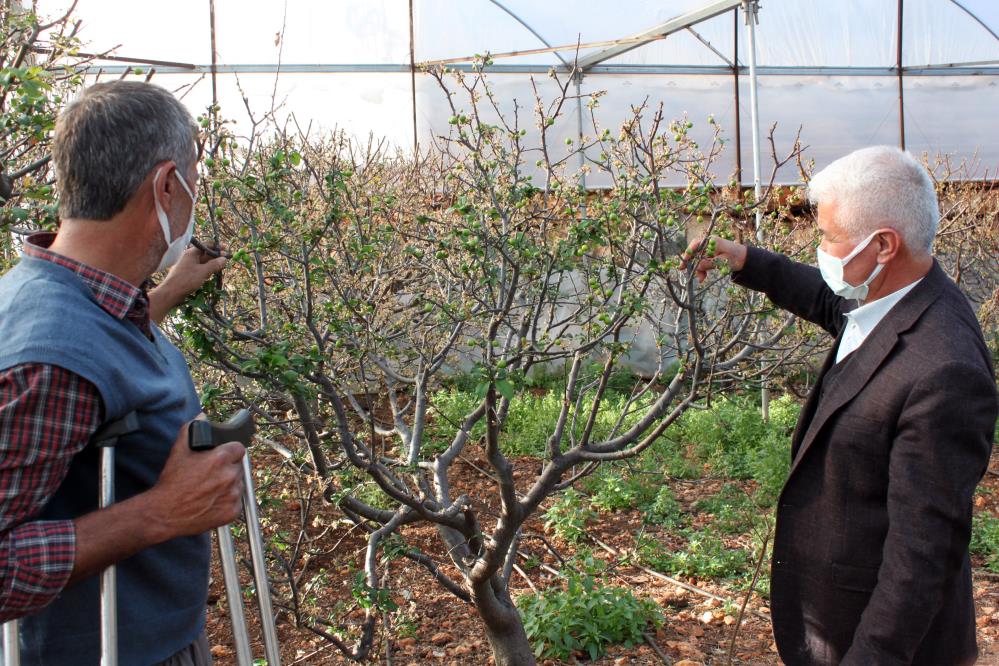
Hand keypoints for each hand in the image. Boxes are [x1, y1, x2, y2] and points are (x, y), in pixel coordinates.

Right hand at [146, 419, 244, 539]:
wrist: (164, 513)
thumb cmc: (172, 482)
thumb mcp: (178, 452)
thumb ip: (191, 430)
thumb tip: (201, 417)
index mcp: (221, 458)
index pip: (239, 448)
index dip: (230, 452)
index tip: (223, 457)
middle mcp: (230, 475)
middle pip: (238, 467)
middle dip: (228, 468)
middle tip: (212, 474)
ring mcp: (233, 495)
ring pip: (238, 485)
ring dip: (229, 485)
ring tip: (210, 489)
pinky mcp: (232, 512)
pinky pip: (236, 503)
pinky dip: (227, 502)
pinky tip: (212, 502)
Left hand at [148, 245, 226, 321]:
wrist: (171, 292)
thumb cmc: (186, 280)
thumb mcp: (203, 272)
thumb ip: (214, 265)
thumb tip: (224, 259)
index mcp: (191, 253)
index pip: (206, 245)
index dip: (216, 246)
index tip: (226, 248)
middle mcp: (189, 257)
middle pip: (205, 254)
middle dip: (216, 256)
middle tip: (227, 259)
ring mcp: (188, 265)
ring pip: (203, 262)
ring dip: (212, 264)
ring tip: (221, 267)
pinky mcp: (187, 273)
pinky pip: (199, 268)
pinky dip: (206, 270)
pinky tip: (211, 274)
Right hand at [680, 236, 747, 282]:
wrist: (744, 259)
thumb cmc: (734, 257)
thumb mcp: (722, 261)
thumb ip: (709, 263)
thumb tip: (697, 267)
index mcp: (711, 241)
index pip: (696, 244)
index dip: (688, 252)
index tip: (684, 262)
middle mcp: (708, 244)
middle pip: (695, 252)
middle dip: (692, 263)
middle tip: (684, 270)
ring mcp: (709, 250)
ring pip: (698, 259)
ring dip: (698, 269)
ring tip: (700, 279)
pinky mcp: (710, 256)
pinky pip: (702, 262)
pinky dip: (702, 270)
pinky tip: (703, 277)